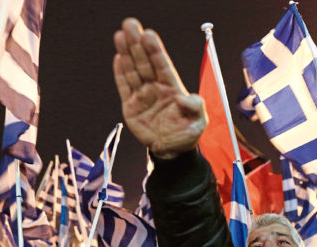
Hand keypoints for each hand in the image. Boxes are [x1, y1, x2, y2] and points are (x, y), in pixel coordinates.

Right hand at [113, 18, 206, 158]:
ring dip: (126, 54)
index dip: (155, 50)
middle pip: (145, 62)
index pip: (162, 65)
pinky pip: (124, 87)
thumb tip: (183, 98)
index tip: (148, 34)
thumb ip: (195, 107)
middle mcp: (156, 88)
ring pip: (133, 71)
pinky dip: (120, 73)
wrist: (171, 151)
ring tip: (120, 36)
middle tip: (130, 24)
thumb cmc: (187, 134)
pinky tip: (118, 58)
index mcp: (173, 88)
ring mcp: (142, 96)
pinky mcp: (131, 106)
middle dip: (137, 44)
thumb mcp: (199, 122)